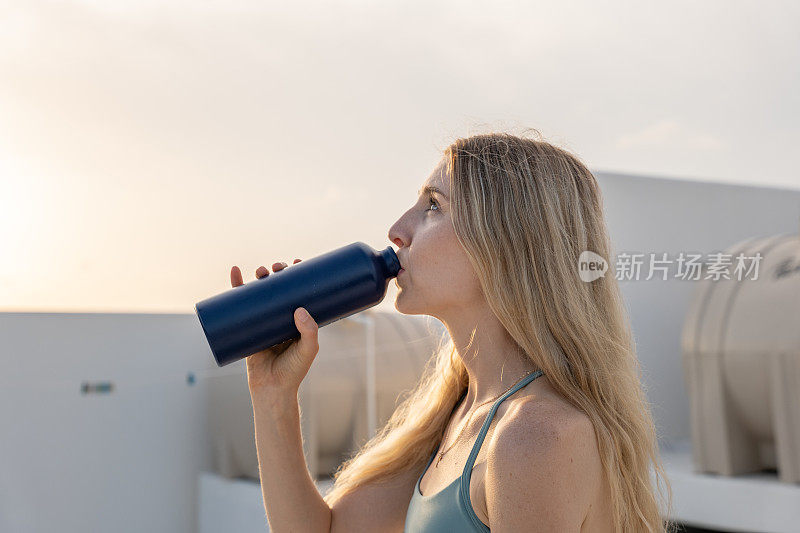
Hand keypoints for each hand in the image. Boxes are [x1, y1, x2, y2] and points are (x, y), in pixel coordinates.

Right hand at [230, 259, 319, 396]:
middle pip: (278, 288)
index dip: (298, 276)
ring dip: (259, 276)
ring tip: (260, 270)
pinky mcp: (247, 327)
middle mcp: (281, 317)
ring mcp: (264, 322)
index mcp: (298, 319)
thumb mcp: (307, 349)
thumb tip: (300, 310)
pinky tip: (235, 273)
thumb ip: (309, 331)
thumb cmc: (294, 371)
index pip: (299, 291)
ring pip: (260, 293)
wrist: (271, 389)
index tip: (298, 263)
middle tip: (277, 268)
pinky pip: (239, 305)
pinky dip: (236, 287)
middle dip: (277, 273)